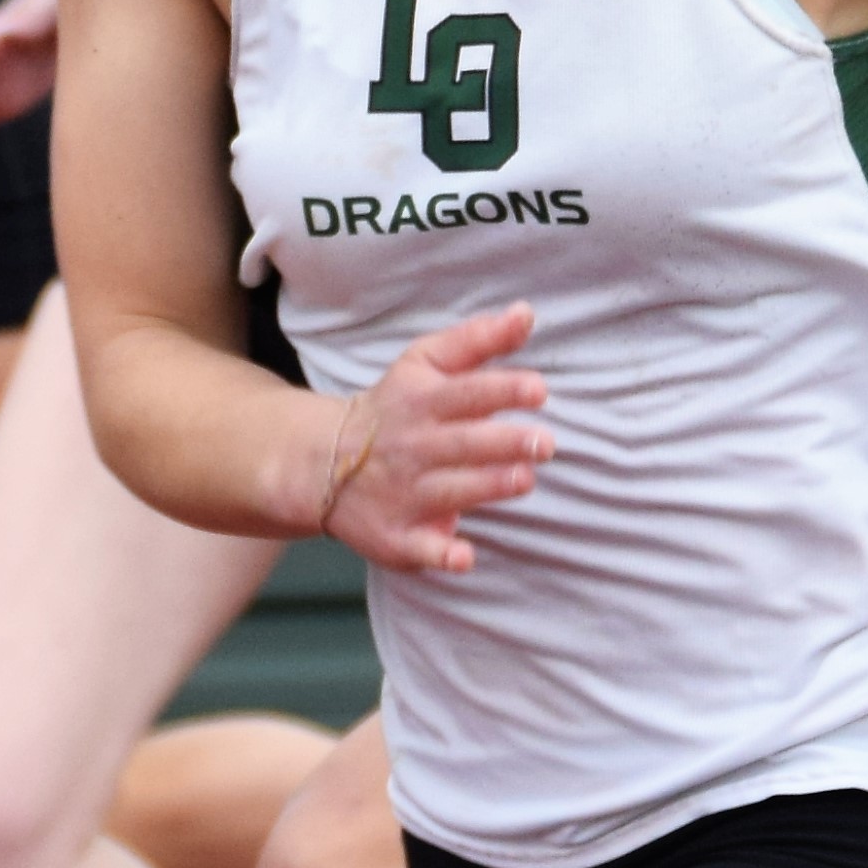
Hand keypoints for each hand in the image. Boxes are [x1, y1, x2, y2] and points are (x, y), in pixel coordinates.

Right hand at [313, 304, 549, 573]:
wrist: (322, 461)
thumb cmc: (395, 407)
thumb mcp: (426, 362)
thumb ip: (479, 340)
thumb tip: (528, 312)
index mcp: (423, 402)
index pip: (468, 393)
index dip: (503, 390)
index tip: (539, 390)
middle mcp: (413, 448)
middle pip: (464, 443)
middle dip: (504, 442)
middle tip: (545, 442)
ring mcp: (403, 493)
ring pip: (450, 490)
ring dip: (486, 486)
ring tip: (523, 479)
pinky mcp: (395, 535)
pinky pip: (419, 547)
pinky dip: (440, 554)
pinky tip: (463, 555)